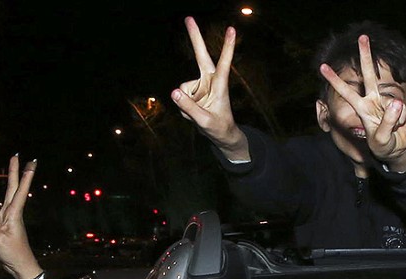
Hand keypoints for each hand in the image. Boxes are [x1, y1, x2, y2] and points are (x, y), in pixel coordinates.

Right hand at [0, 155, 42, 278]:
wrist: (18, 266)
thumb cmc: (14, 253)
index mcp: (15, 213)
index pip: (20, 190)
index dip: (24, 176)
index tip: (31, 163)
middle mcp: (10, 212)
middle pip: (10, 187)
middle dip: (13, 171)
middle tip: (17, 154)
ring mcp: (3, 218)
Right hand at [170, 17, 247, 158]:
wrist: (220, 135)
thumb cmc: (219, 128)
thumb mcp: (204, 121)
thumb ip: (189, 108)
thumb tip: (174, 92)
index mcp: (220, 85)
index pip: (223, 63)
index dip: (227, 47)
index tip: (231, 29)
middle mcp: (210, 80)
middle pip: (200, 55)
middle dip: (194, 36)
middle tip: (188, 17)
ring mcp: (200, 84)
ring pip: (183, 90)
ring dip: (187, 105)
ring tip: (201, 114)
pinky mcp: (192, 90)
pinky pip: (180, 97)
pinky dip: (184, 108)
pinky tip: (195, 113)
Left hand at [319, 35, 405, 167]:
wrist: (396, 150)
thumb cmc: (383, 145)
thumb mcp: (381, 139)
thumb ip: (388, 122)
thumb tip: (396, 102)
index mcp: (362, 108)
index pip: (347, 92)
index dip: (335, 80)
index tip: (322, 67)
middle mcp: (372, 100)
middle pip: (369, 74)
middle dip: (366, 55)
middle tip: (363, 36)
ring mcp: (386, 102)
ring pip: (392, 97)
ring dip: (396, 118)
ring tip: (395, 130)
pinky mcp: (399, 106)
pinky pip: (403, 111)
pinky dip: (403, 121)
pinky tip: (400, 127)